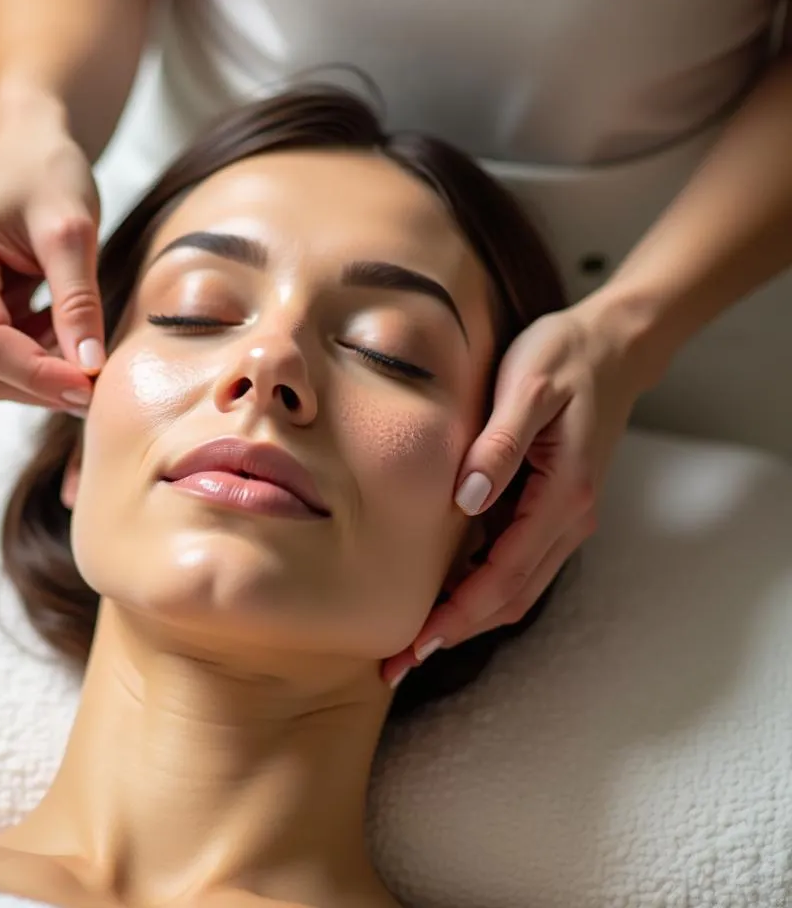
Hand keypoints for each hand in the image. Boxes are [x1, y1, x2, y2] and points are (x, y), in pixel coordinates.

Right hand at [0, 122, 105, 412]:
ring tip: (88, 345)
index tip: (93, 386)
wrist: (29, 147)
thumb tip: (89, 366)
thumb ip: (79, 300)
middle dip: (44, 382)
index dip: (40, 375)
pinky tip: (67, 332)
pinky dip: (39, 357)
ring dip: (43, 372)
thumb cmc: (48, 173)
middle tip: (102, 382)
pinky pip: (0, 354)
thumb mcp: (74, 230)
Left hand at [382, 299, 647, 685]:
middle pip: (509, 598)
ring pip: (515, 590)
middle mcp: (569, 520)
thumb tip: (467, 500)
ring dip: (468, 619)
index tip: (415, 642)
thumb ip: (499, 444)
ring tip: (414, 641)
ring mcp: (564, 519)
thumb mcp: (527, 386)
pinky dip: (482, 591)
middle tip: (399, 664)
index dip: (458, 614)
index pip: (504, 575)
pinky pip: (516, 566)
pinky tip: (446, 594)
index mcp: (563, 496)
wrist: (612, 347)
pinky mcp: (552, 510)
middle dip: (454, 634)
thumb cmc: (564, 358)